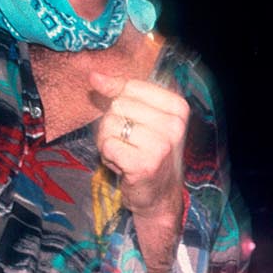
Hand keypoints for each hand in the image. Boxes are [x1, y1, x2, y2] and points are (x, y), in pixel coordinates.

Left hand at [90, 74, 189, 230]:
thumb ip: (121, 93)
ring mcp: (160, 145)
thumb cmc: (149, 152)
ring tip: (126, 154)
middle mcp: (173, 124)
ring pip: (109, 125)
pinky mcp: (144, 164)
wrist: (160, 195)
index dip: (116, 99)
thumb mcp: (144, 117)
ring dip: (109, 142)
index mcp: (177, 107)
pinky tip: (123, 165)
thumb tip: (95, 76)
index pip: (131, 86)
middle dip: (113, 125)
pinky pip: (107, 145)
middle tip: (129, 143)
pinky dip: (108, 156)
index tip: (127, 120)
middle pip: (118, 105)